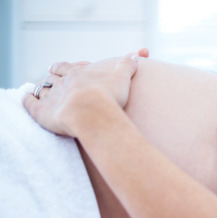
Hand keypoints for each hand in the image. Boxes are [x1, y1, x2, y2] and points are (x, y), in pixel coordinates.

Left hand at [22, 49, 149, 136]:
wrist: (91, 112)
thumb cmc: (108, 96)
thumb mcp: (121, 78)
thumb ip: (127, 66)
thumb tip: (137, 54)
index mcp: (77, 74)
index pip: (67, 67)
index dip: (65, 68)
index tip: (64, 69)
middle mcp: (61, 84)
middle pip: (52, 78)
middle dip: (52, 79)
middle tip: (53, 80)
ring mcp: (51, 98)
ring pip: (41, 90)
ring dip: (41, 90)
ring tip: (43, 93)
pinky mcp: (42, 113)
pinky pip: (30, 104)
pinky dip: (27, 101)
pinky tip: (27, 100)